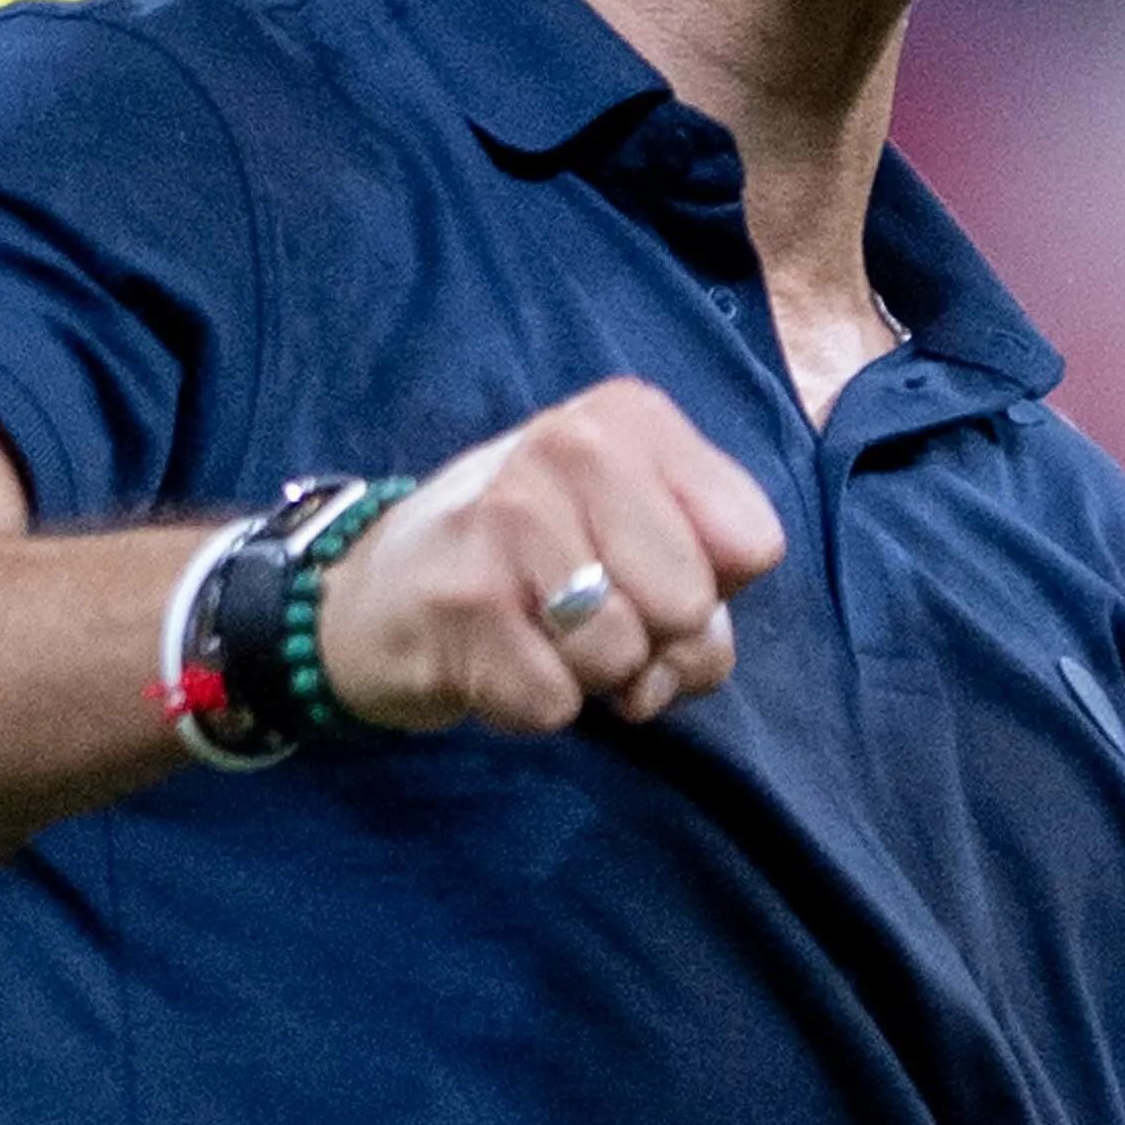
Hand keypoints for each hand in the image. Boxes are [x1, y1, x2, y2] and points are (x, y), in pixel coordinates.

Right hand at [314, 378, 787, 733]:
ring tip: (539, 635)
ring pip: (624, 657)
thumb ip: (704, 563)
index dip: (713, 591)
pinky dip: (532, 705)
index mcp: (627, 419)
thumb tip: (700, 649)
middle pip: (691, 604)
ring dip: (591, 677)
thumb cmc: (526, 556)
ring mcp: (508, 522)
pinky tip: (496, 661)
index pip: (753, 542)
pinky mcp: (462, 605)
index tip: (649, 577)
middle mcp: (569, 448)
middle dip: (655, 644)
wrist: (371, 589)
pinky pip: (555, 704)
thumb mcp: (626, 520)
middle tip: (590, 619)